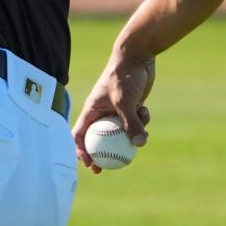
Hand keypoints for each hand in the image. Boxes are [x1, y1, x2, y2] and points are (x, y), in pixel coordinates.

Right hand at [71, 52, 154, 173]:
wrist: (136, 57)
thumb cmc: (123, 75)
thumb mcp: (126, 101)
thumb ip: (131, 123)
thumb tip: (139, 145)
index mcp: (91, 110)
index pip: (80, 135)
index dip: (81, 152)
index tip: (91, 165)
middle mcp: (101, 112)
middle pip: (98, 139)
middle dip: (103, 155)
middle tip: (108, 169)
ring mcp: (116, 110)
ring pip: (121, 132)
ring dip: (132, 134)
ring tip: (143, 130)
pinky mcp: (130, 107)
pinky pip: (135, 123)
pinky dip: (142, 120)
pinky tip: (145, 109)